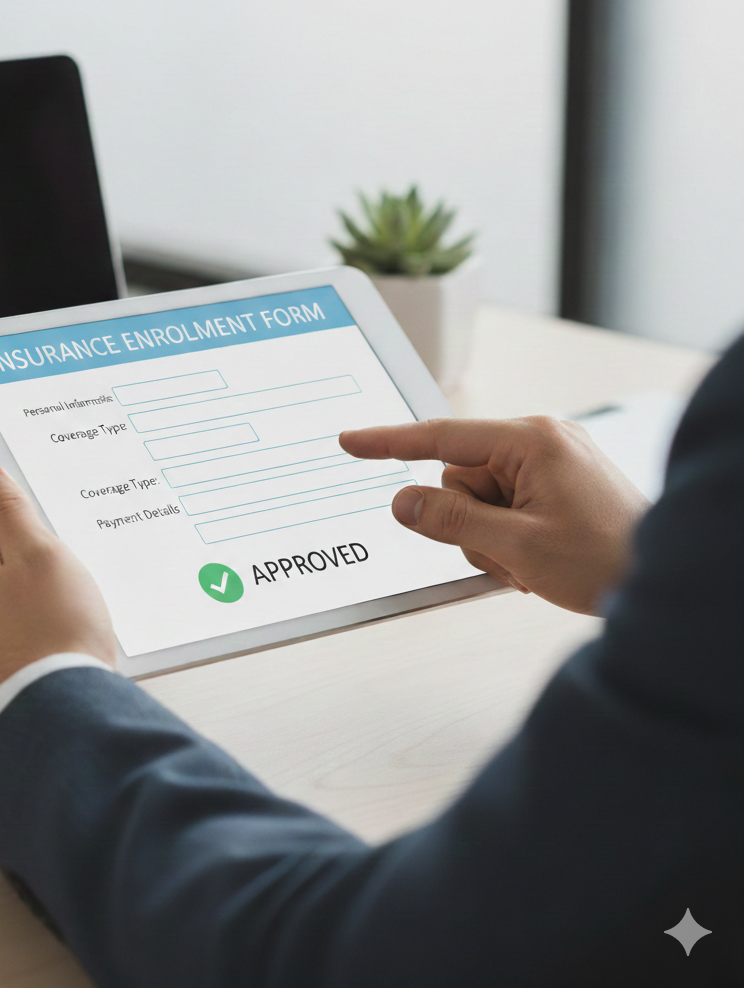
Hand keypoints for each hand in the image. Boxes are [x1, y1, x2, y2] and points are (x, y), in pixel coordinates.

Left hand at [0, 460, 116, 706]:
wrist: (60, 713)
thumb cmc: (54, 631)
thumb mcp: (39, 551)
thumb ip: (7, 508)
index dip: (35, 534)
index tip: (58, 551)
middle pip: (4, 567)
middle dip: (40, 572)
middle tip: (70, 587)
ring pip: (13, 605)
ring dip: (42, 607)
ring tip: (71, 622)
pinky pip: (19, 639)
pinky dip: (40, 638)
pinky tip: (62, 647)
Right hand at [339, 416, 649, 613]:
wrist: (666, 581)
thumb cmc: (609, 560)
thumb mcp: (517, 546)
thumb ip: (450, 521)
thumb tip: (401, 502)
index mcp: (532, 441)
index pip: (441, 437)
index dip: (388, 442)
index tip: (350, 441)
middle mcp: (539, 442)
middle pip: (457, 480)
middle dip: (469, 524)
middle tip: (509, 553)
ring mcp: (548, 463)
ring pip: (475, 501)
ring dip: (489, 540)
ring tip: (531, 561)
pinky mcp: (552, 485)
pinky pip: (501, 508)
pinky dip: (507, 539)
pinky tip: (539, 557)